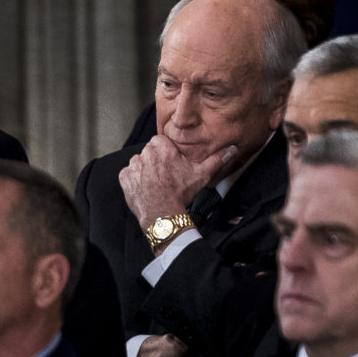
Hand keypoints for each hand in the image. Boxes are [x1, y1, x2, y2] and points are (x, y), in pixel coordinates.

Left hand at [119, 138, 237, 228]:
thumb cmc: (181, 192)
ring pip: (140, 163)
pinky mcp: (124, 178)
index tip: (174, 165)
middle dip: (157, 162)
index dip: (169, 155)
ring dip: (146, 171)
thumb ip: (217, 159)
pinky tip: (146, 189)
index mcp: (161, 146)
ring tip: (156, 184)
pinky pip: (130, 175)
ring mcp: (132, 165)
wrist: (163, 214)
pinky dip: (136, 181)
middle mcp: (144, 152)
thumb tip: (233, 149)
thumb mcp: (202, 174)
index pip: (163, 143)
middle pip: (151, 153)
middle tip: (167, 176)